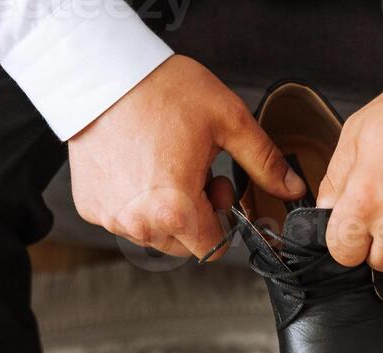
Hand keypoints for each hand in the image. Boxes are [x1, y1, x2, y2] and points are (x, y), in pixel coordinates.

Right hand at [68, 55, 305, 259]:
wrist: (104, 73)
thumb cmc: (162, 91)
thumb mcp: (228, 121)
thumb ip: (264, 162)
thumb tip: (292, 188)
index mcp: (176, 210)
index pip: (212, 249)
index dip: (222, 220)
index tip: (217, 189)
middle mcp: (139, 223)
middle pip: (183, 245)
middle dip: (194, 216)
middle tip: (192, 170)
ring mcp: (110, 217)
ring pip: (152, 234)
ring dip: (163, 210)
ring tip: (162, 164)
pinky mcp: (90, 207)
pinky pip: (122, 218)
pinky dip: (133, 201)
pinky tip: (136, 165)